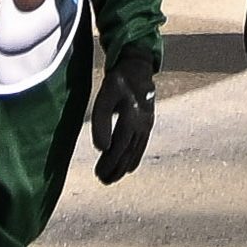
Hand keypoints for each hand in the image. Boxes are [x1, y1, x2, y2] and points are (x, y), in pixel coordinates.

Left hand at [88, 46, 158, 185]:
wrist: (138, 66)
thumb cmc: (118, 80)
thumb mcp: (105, 96)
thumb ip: (102, 121)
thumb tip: (101, 148)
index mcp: (132, 118)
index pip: (119, 148)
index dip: (109, 163)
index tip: (98, 173)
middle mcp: (142, 125)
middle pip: (128, 153)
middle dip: (115, 169)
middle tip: (102, 180)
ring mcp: (147, 125)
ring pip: (135, 152)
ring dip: (123, 167)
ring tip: (111, 178)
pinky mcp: (148, 123)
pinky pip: (142, 146)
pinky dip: (134, 159)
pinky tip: (128, 166)